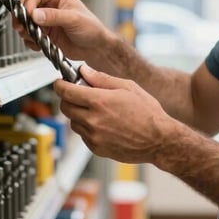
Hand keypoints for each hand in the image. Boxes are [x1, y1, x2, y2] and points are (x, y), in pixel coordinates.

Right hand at [12, 0, 108, 61]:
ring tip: (35, 37)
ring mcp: (45, 20)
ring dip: (26, 31)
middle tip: (23, 27)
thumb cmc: (92, 29)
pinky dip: (30, 41)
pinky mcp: (44, 33)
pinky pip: (29, 36)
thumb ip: (54, 16)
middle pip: (26, 6)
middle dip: (22, 18)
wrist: (95, 48)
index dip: (29, 4)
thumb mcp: (74, 19)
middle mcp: (49, 6)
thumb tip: (36, 14)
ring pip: (25, 22)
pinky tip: (39, 45)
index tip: (28, 16)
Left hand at [54, 65, 175, 162]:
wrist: (159, 140)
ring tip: (95, 110)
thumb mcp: (128, 87)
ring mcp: (94, 136)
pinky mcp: (96, 148)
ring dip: (77, 114)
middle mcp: (93, 120)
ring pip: (73, 122)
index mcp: (99, 101)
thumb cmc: (148, 113)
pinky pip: (82, 135)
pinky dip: (86, 127)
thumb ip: (102, 78)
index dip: (60, 85)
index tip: (60, 82)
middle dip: (68, 98)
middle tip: (78, 94)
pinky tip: (102, 123)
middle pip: (65, 107)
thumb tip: (84, 71)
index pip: (66, 91)